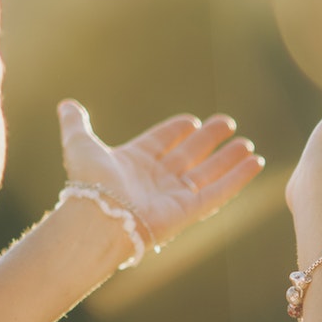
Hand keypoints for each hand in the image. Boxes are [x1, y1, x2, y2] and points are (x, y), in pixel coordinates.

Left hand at [58, 102, 264, 247]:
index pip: (161, 142)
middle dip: (208, 140)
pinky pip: (219, 191)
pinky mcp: (191, 209)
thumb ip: (76, 124)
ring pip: (208, 173)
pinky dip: (238, 178)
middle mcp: (156, 179)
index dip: (176, 130)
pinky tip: (256, 163)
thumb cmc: (89, 182)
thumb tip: (66, 105)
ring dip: (228, 159)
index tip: (192, 120)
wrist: (100, 216)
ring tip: (247, 144)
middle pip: (189, 155)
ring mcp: (175, 195)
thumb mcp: (80, 144)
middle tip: (228, 123)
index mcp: (134, 162)